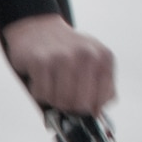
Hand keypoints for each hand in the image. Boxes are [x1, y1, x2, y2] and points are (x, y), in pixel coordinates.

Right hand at [2, 14, 116, 114]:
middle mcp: (87, 55)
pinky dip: (38, 92)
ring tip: (51, 83)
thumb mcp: (92, 63)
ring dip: (52, 99)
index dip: (89, 107)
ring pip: (61, 102)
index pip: (102, 100)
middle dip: (69, 105)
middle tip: (62, 94)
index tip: (80, 101)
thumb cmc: (65, 51)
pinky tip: (40, 77)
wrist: (37, 26)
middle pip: (81, 105)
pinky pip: (42, 94)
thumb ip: (101, 88)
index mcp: (104, 57)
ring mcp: (63, 57)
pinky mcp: (41, 61)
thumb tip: (96, 115)